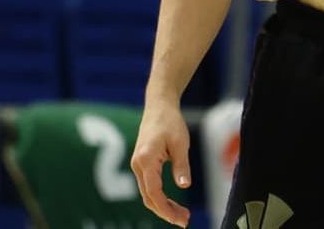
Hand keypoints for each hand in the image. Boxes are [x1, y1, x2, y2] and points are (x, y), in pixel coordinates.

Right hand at [130, 94, 191, 225]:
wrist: (159, 105)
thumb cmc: (170, 121)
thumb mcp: (181, 143)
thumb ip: (181, 166)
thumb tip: (185, 186)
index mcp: (146, 159)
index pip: (153, 192)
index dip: (166, 209)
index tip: (180, 219)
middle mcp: (137, 165)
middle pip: (149, 197)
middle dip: (165, 212)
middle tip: (185, 221)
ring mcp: (137, 165)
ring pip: (147, 193)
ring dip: (163, 206)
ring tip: (182, 214)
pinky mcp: (141, 164)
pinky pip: (148, 186)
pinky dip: (159, 197)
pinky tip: (172, 203)